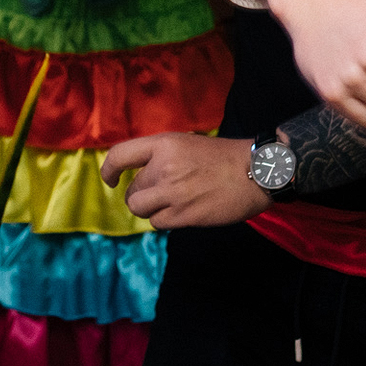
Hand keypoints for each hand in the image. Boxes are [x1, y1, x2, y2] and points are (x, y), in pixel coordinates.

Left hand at [99, 132, 274, 227]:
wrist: (257, 171)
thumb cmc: (226, 157)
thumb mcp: (189, 143)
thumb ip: (164, 156)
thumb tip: (143, 175)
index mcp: (165, 144)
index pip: (120, 155)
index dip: (108, 170)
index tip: (110, 180)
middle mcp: (164, 167)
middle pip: (132, 190)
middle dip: (143, 194)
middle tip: (165, 192)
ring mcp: (173, 192)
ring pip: (140, 209)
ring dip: (152, 209)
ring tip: (173, 203)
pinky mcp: (183, 214)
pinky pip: (157, 222)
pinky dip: (166, 220)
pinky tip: (184, 211)